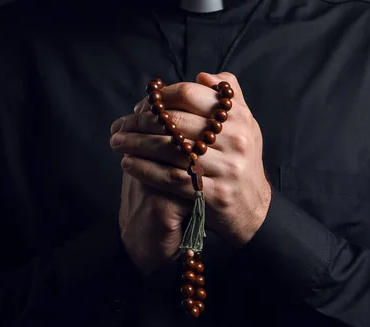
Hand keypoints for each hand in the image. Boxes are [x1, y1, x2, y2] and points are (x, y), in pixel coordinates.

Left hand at [110, 72, 271, 246]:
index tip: (141, 105)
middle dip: (139, 121)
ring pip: (169, 149)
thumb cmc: (241, 161)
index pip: (189, 94)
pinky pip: (170, 177)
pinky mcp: (213, 194)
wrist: (253, 208)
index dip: (159, 97)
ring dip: (136, 144)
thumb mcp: (245, 125)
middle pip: (174, 121)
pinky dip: (145, 169)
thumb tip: (202, 76)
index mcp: (238, 117)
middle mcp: (235, 139)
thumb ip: (228, 97)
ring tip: (116, 141)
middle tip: (118, 124)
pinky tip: (127, 164)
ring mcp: (225, 168)